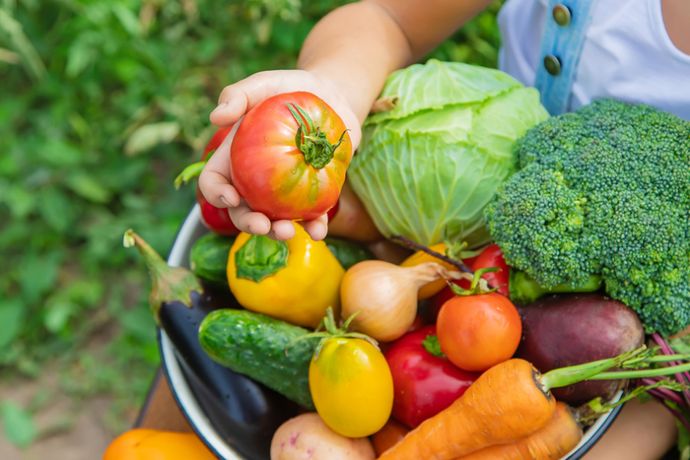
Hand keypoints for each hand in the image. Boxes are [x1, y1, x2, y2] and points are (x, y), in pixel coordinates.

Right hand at [199, 69, 360, 240]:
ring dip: (277, 233)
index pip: (214, 182)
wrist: (332, 98)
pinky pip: (311, 218)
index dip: (216, 194)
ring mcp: (283, 193)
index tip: (231, 197)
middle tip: (263, 225)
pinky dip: (314, 227)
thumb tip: (216, 116)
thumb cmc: (290, 90)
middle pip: (241, 211)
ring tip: (289, 233)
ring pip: (274, 221)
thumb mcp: (264, 84)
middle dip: (248, 223)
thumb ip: (238, 94)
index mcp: (234, 159)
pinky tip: (318, 231)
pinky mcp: (313, 196)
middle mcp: (255, 182)